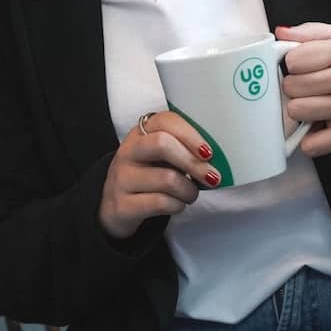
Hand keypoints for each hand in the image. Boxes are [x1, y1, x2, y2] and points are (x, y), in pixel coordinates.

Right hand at [98, 110, 218, 239]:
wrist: (115, 209)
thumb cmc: (149, 177)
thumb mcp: (161, 158)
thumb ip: (182, 150)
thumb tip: (215, 159)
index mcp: (140, 134)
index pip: (165, 121)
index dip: (191, 135)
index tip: (208, 152)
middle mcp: (127, 152)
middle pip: (162, 143)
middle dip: (193, 162)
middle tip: (212, 177)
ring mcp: (121, 179)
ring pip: (167, 178)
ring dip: (189, 191)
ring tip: (190, 194)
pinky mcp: (121, 205)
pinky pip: (160, 203)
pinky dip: (177, 205)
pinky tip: (177, 205)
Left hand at [277, 23, 330, 157]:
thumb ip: (311, 32)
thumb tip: (280, 33)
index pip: (293, 60)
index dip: (293, 64)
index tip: (304, 67)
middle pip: (291, 87)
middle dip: (295, 87)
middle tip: (310, 87)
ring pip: (297, 112)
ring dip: (301, 110)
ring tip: (314, 104)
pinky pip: (312, 144)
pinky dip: (310, 139)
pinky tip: (319, 126)